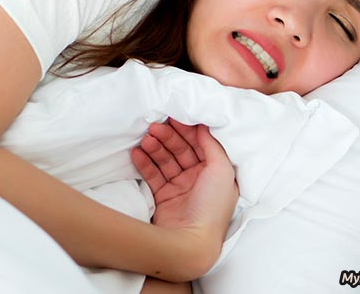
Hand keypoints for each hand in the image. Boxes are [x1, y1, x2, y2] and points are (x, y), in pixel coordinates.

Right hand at [132, 119, 238, 269]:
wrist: (190, 243)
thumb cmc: (211, 207)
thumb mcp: (222, 171)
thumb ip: (213, 145)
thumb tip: (204, 125)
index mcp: (216, 173)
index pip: (201, 144)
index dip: (188, 130)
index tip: (174, 117)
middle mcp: (199, 179)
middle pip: (181, 150)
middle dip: (168, 137)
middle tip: (154, 126)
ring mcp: (180, 189)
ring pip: (166, 160)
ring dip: (155, 147)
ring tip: (145, 139)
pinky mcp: (163, 198)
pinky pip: (152, 175)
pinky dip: (144, 163)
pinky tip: (137, 152)